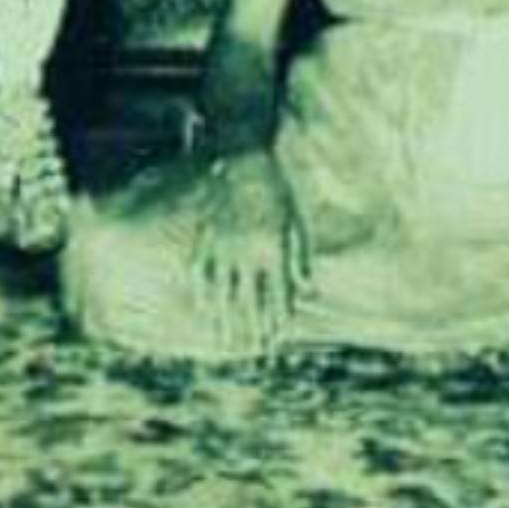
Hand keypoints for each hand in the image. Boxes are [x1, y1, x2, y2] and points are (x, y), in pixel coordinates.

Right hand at [189, 150, 309, 355]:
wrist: (244, 156)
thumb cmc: (277, 188)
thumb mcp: (296, 219)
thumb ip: (301, 257)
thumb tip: (308, 290)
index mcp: (275, 248)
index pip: (277, 296)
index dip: (277, 321)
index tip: (275, 339)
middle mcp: (248, 252)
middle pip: (249, 302)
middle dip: (252, 330)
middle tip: (254, 351)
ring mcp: (223, 246)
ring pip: (222, 293)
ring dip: (225, 321)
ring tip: (227, 342)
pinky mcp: (206, 236)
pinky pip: (200, 273)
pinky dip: (201, 294)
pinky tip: (204, 310)